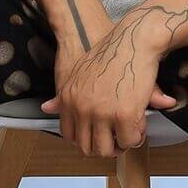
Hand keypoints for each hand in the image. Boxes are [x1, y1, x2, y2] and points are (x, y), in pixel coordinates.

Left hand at [40, 15, 177, 155]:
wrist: (133, 39)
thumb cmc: (110, 52)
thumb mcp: (80, 73)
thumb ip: (65, 95)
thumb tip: (46, 107)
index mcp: (68, 99)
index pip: (70, 135)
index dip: (87, 138)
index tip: (100, 135)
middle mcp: (82, 109)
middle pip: (88, 147)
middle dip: (105, 147)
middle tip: (119, 138)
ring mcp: (102, 114)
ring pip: (108, 149)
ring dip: (120, 145)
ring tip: (130, 133)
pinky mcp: (125, 115)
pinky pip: (130, 140)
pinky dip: (136, 137)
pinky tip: (141, 124)